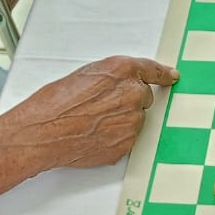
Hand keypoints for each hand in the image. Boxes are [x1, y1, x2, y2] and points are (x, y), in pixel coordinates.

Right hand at [5, 55, 180, 171]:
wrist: (42, 132)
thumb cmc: (54, 103)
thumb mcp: (85, 75)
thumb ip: (112, 77)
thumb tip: (119, 84)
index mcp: (123, 70)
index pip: (153, 70)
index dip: (164, 74)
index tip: (172, 77)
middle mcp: (133, 94)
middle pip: (143, 98)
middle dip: (127, 102)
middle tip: (100, 108)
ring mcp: (132, 120)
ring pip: (134, 120)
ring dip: (120, 121)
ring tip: (91, 123)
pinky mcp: (127, 143)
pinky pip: (127, 139)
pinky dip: (114, 138)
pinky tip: (93, 135)